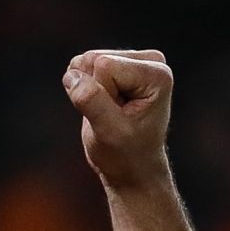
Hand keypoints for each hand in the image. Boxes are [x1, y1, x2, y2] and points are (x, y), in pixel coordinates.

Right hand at [62, 49, 173, 190]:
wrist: (133, 170)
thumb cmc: (127, 156)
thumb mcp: (109, 133)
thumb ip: (92, 101)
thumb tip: (72, 75)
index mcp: (157, 74)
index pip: (104, 67)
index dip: (102, 97)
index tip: (118, 120)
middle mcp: (150, 61)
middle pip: (95, 60)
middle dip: (95, 92)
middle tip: (112, 118)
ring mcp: (134, 60)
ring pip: (85, 62)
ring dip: (89, 91)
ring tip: (109, 113)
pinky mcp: (117, 63)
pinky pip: (81, 65)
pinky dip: (85, 88)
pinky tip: (103, 105)